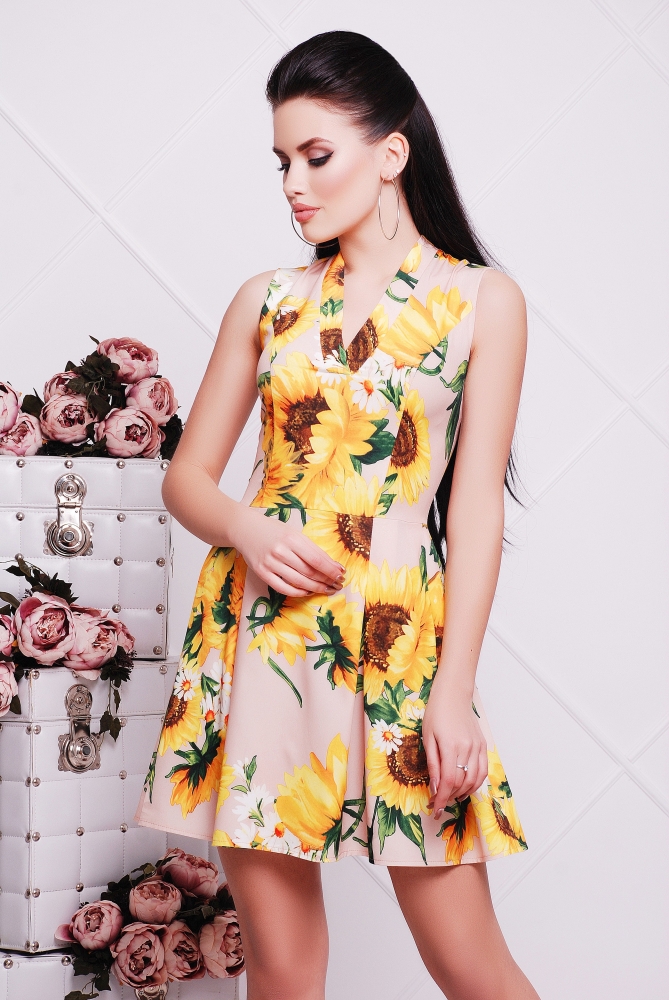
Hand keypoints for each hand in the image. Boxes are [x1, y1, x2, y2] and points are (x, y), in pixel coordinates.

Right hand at [232, 506, 344, 596]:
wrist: (245, 529)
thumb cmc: (273, 530)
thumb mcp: (294, 533)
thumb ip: (311, 548)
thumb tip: (331, 565)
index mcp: (292, 539)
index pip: (317, 559)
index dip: (331, 569)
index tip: (341, 575)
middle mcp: (281, 551)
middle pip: (310, 572)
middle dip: (326, 580)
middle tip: (337, 585)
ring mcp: (270, 563)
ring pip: (299, 582)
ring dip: (316, 588)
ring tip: (326, 589)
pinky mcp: (262, 573)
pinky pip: (283, 588)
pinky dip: (297, 592)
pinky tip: (307, 592)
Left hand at [422, 686, 487, 817]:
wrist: (453, 695)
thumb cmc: (436, 713)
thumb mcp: (427, 738)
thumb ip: (433, 764)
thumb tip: (435, 788)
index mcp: (451, 746)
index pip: (449, 781)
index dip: (442, 798)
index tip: (435, 809)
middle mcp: (467, 748)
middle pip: (462, 783)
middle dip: (450, 797)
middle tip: (438, 803)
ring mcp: (478, 747)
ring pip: (475, 780)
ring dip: (463, 793)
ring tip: (450, 797)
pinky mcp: (483, 746)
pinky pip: (483, 771)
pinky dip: (475, 783)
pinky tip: (465, 787)